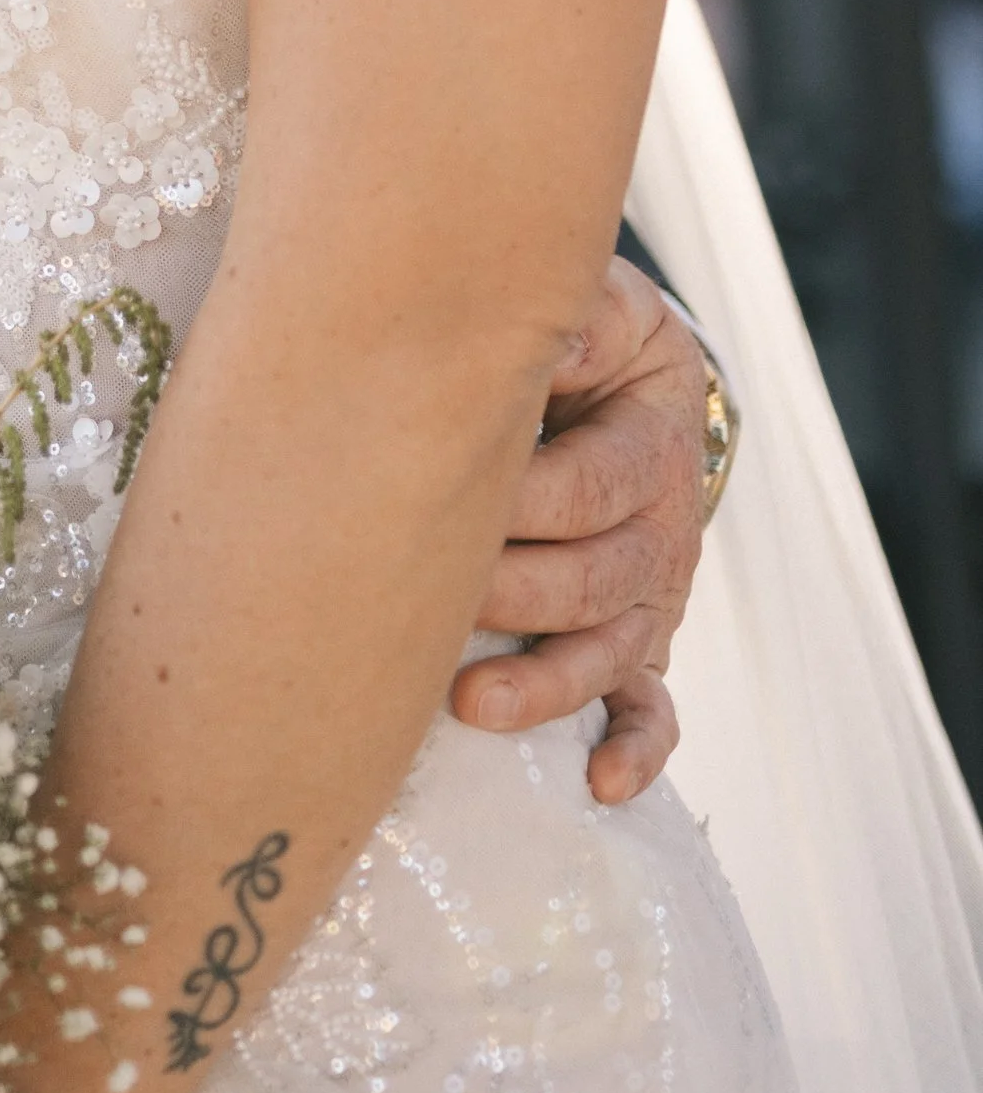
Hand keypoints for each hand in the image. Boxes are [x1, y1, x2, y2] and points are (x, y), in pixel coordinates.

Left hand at [450, 255, 708, 805]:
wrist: (623, 380)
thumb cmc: (579, 342)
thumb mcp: (591, 307)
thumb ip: (573, 317)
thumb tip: (546, 335)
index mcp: (649, 444)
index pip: (590, 486)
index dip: (521, 502)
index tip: (444, 503)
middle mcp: (660, 531)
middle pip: (595, 579)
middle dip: (513, 594)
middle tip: (432, 599)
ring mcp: (650, 597)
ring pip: (611, 653)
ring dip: (546, 685)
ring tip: (474, 703)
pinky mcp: (637, 646)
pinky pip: (651, 711)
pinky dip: (634, 751)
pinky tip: (598, 785)